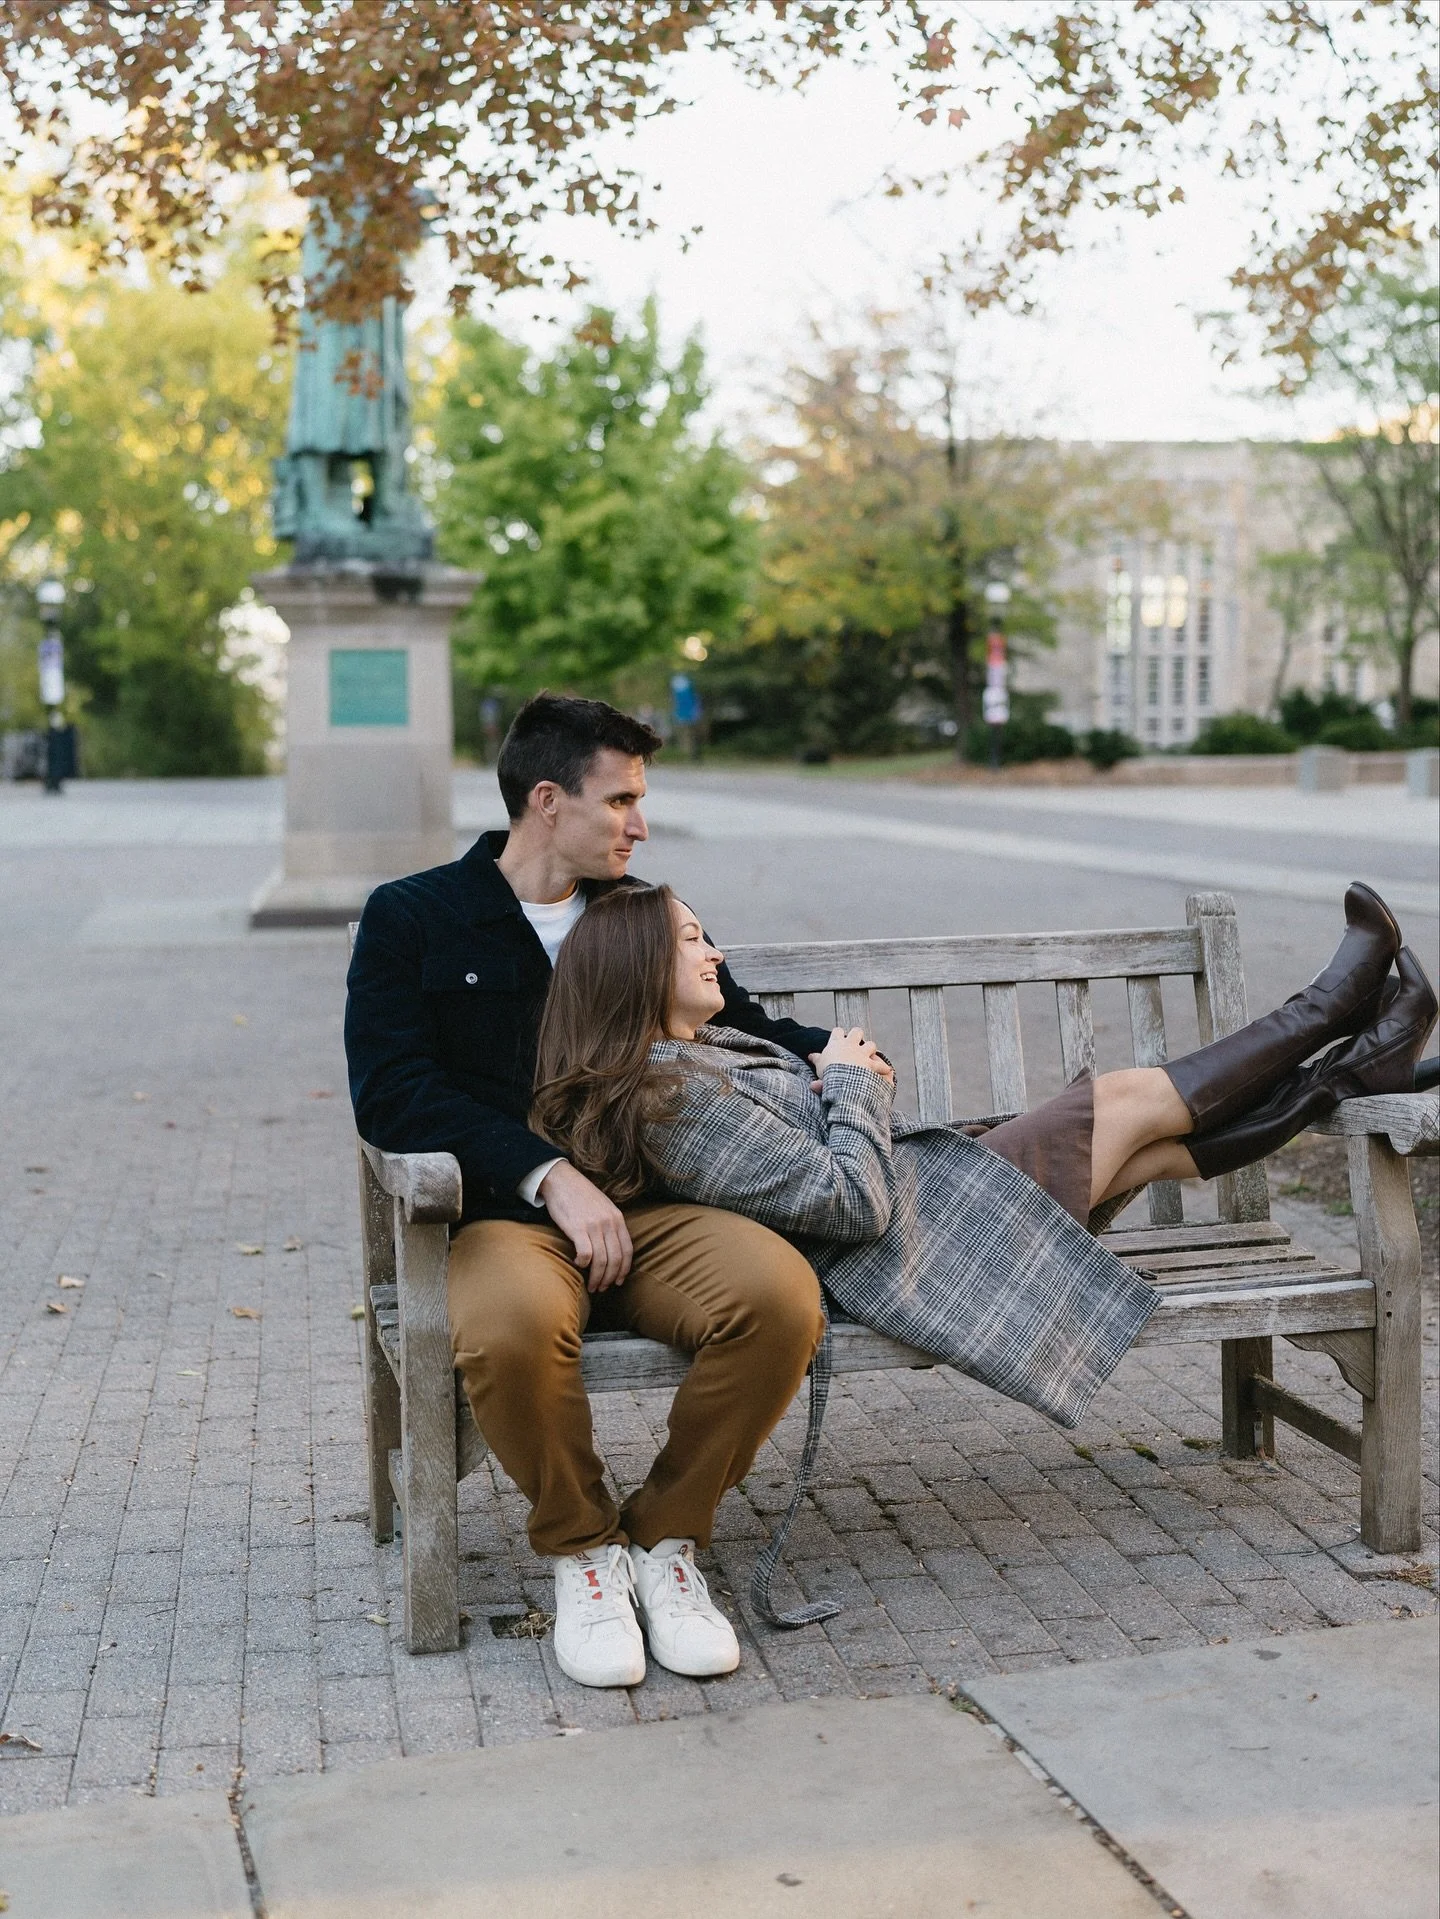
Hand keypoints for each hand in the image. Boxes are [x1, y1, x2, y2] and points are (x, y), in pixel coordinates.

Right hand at [537, 1161, 632, 1292]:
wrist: (561, 1179)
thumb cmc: (581, 1195)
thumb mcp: (604, 1207)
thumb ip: (611, 1225)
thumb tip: (613, 1248)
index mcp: (617, 1218)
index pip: (628, 1251)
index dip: (624, 1270)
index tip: (618, 1281)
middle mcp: (608, 1223)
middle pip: (615, 1259)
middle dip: (610, 1278)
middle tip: (602, 1288)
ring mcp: (594, 1226)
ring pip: (602, 1261)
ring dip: (597, 1278)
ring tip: (592, 1285)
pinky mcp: (577, 1228)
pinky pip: (586, 1255)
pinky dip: (583, 1264)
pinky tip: (578, 1264)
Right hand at [809, 1026, 887, 1084]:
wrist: (839, 1078)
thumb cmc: (826, 1072)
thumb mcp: (819, 1065)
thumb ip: (816, 1059)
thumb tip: (810, 1056)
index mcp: (836, 1043)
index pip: (837, 1031)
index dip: (839, 1034)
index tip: (838, 1037)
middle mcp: (850, 1044)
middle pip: (857, 1031)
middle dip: (857, 1035)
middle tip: (856, 1042)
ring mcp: (862, 1053)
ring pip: (871, 1044)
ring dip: (871, 1049)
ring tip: (870, 1056)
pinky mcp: (870, 1064)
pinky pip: (880, 1065)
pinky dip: (883, 1068)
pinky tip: (887, 1071)